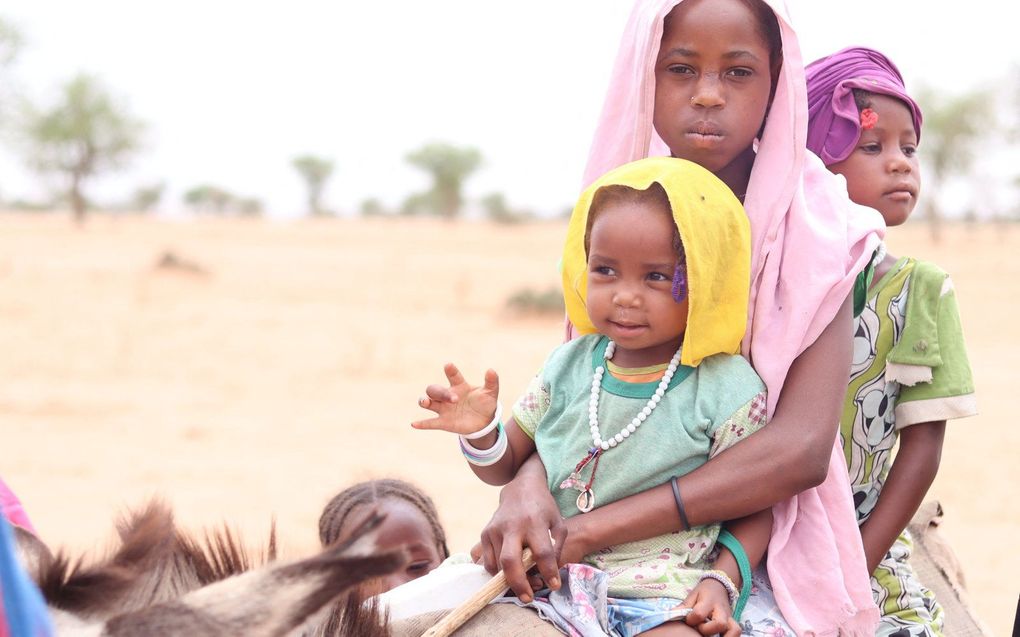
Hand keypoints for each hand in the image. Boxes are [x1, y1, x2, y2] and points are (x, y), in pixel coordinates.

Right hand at [411, 363, 498, 435]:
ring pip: (428, 402)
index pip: (453, 376)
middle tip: (454, 399)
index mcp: (459, 386)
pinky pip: (430, 422)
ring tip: (425, 402)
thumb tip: (491, 370)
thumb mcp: (491, 393)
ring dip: (425, 401)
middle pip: (436, 390)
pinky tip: (414, 424)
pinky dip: (422, 423)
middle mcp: (448, 395)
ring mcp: (444, 409)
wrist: (484, 422)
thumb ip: (492, 382)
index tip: (448, 366)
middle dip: (442, 393)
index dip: (451, 371)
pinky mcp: (443, 422)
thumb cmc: (485, 403)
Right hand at [470, 466, 566, 601]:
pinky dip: (497, 572)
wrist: (521, 488)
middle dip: (518, 584)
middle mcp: (512, 526)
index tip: (554, 585)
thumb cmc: (544, 509)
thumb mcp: (558, 524)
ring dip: (509, 581)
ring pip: (497, 565)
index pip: (542, 553)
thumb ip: (556, 548)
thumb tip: (549, 574)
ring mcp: (495, 530)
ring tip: (524, 584)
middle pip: (510, 561)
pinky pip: (487, 562)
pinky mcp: (485, 533)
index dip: (549, 572)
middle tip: (527, 598)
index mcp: (534, 523)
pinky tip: (509, 571)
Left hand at [680, 578, 739, 635]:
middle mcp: (721, 610)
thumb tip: (670, 614)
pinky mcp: (733, 622)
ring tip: (712, 636)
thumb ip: (684, 606)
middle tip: (700, 627)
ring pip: (733, 630)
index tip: (688, 619)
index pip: (699, 613)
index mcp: (708, 601)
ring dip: (723, 636)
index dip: (691, 619)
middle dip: (707, 630)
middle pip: (719, 624)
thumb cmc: (704, 592)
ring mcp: (729, 617)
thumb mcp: (692, 595)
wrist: (719, 586)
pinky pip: (736, 632)